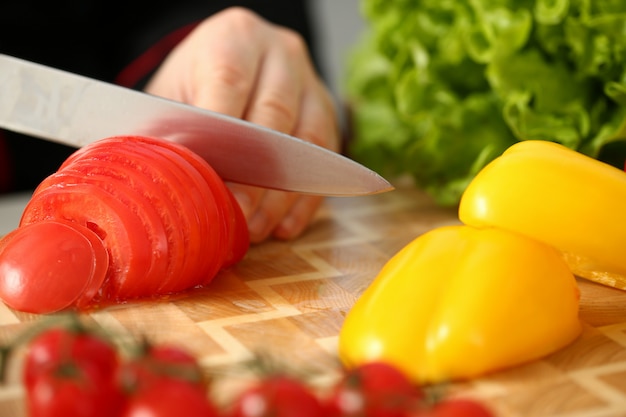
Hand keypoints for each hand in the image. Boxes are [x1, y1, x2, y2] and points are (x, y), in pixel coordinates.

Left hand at [145, 7, 339, 242]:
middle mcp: (281, 53)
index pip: (230, 84)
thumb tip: (165, 181)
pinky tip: (282, 226)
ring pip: (308, 142)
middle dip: (255, 175)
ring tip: (256, 229)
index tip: (206, 182)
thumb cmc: (195, 84)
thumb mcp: (169, 95)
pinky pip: (325, 160)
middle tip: (236, 215)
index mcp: (235, 37)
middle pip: (275, 116)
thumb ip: (167, 131)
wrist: (227, 65)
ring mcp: (311, 82)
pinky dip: (305, 198)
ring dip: (282, 193)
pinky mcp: (327, 112)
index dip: (219, 138)